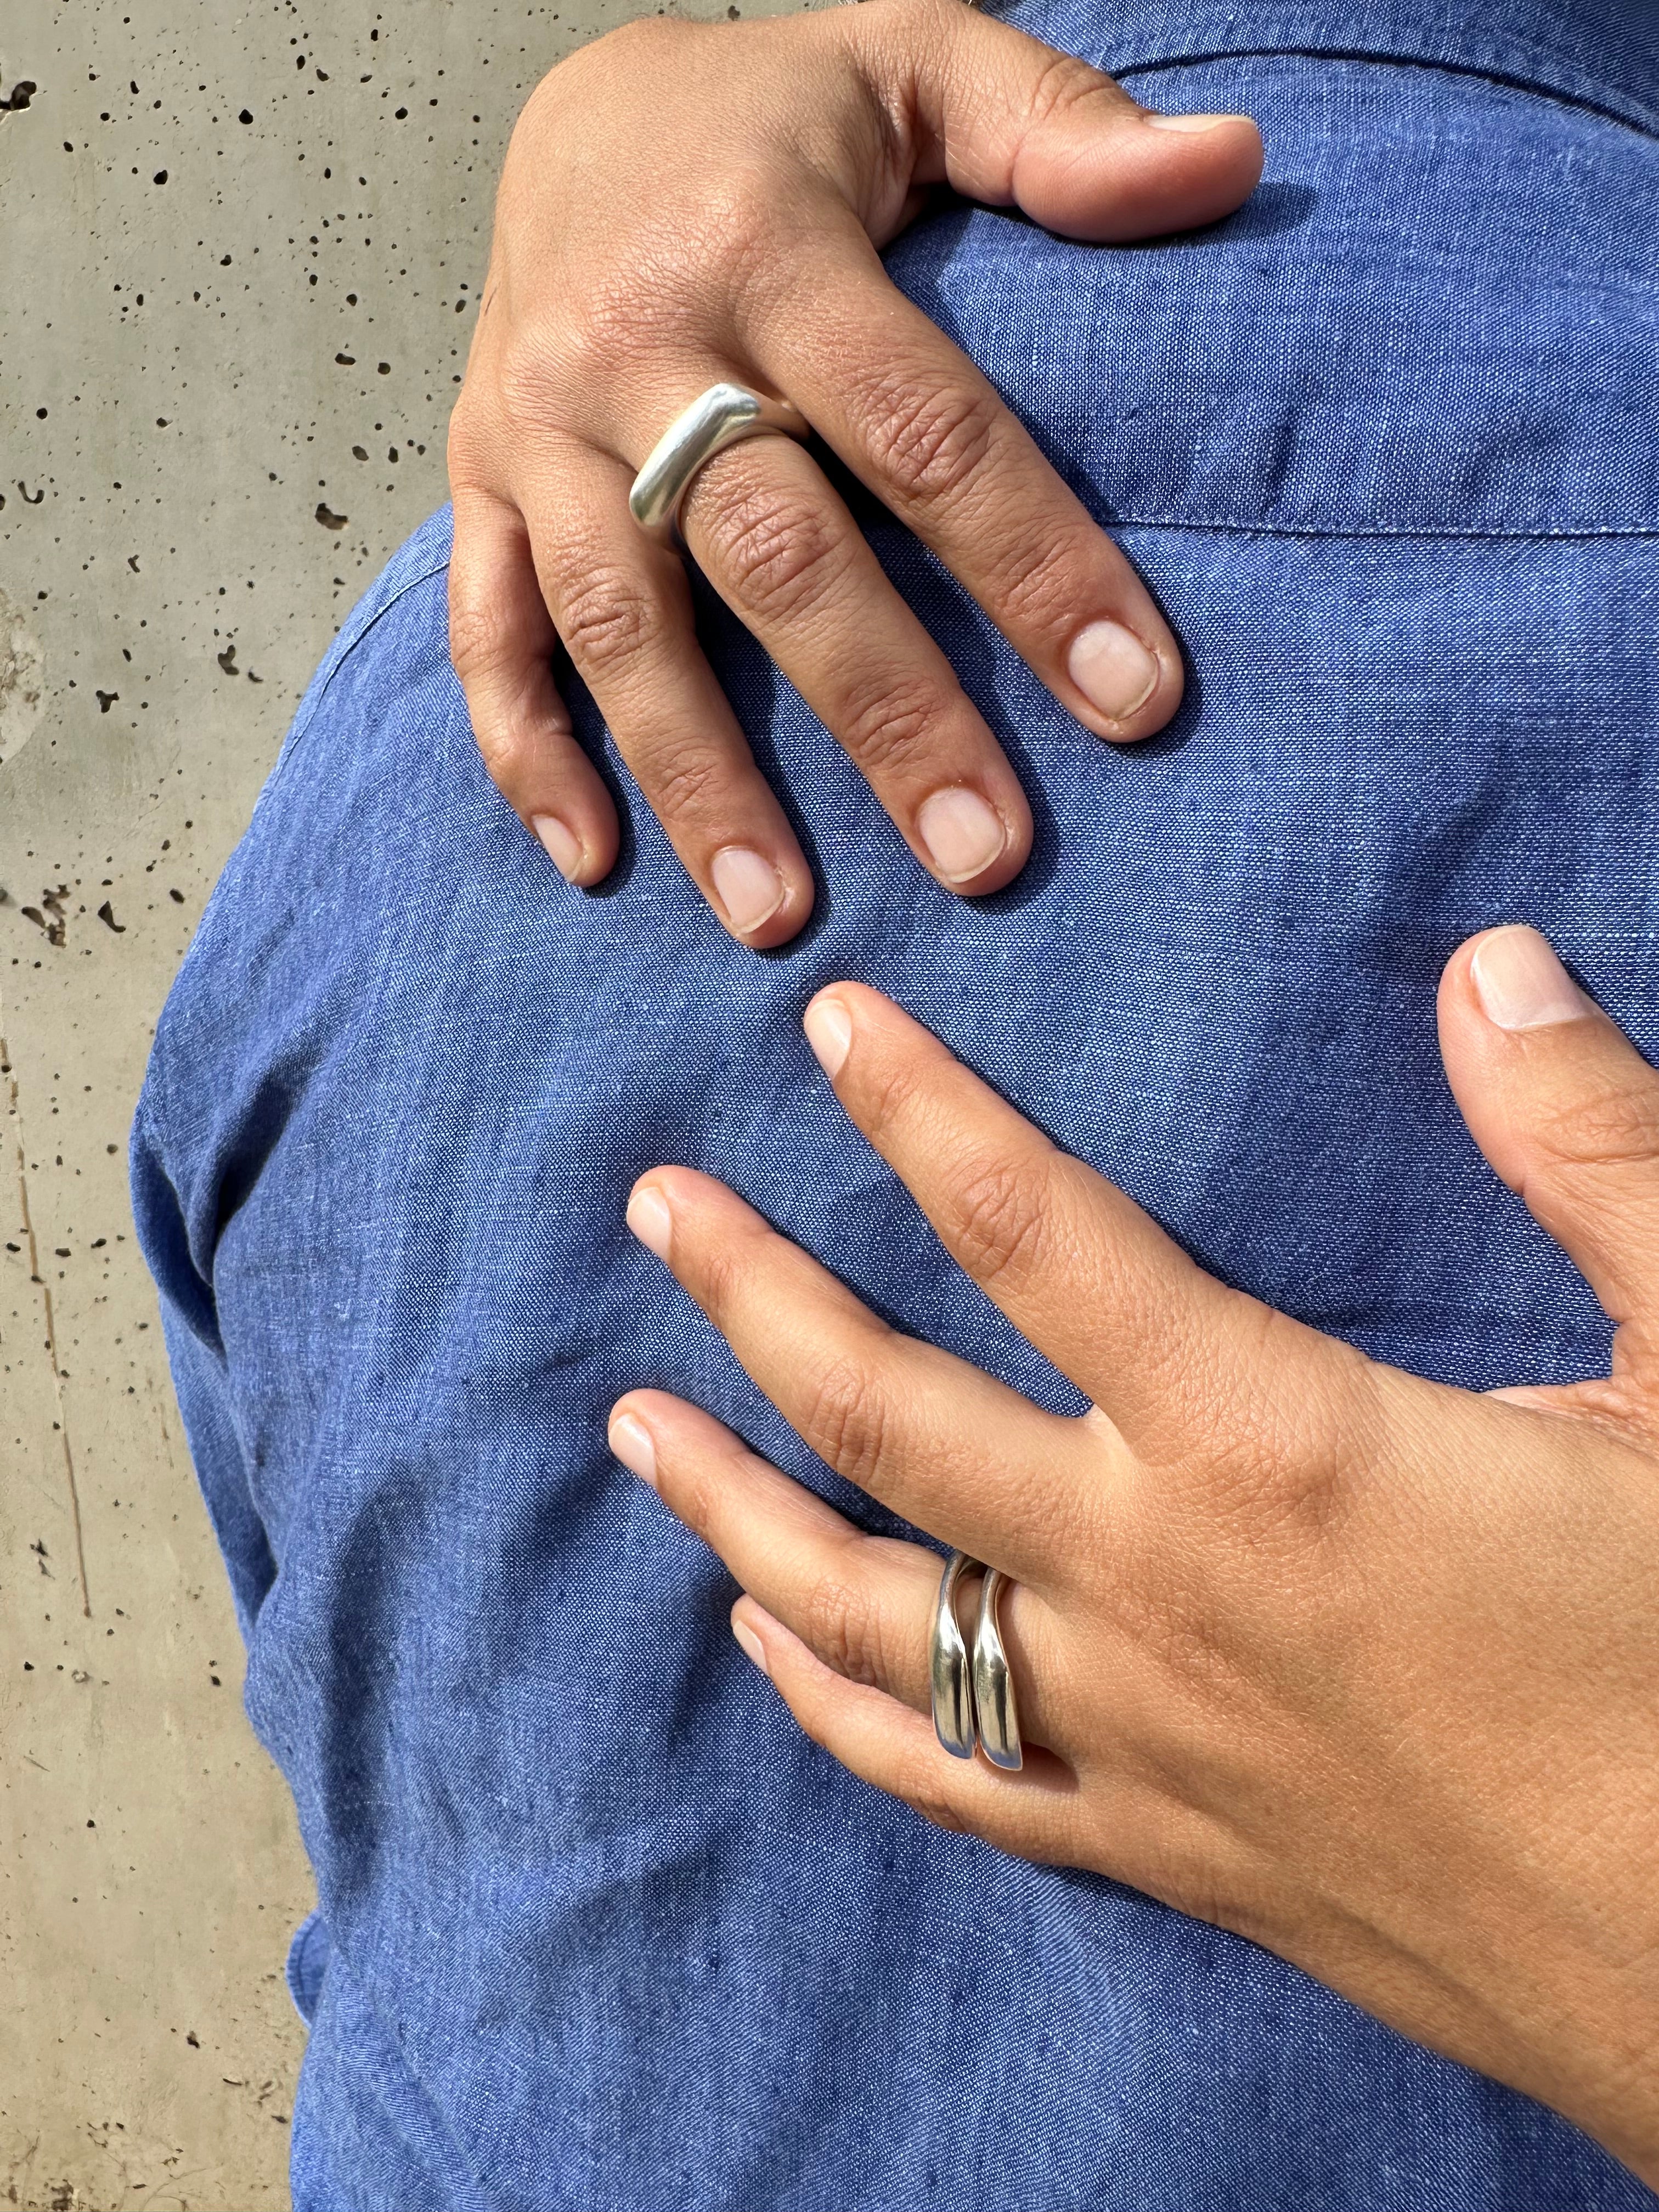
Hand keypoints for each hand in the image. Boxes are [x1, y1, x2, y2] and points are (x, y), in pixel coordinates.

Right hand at [448, 0, 1261, 942]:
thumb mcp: (916, 60)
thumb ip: (1057, 126)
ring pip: (620, 623)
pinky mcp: (475, 486)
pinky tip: (593, 862)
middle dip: (885, 714)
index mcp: (765, 239)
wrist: (576, 110)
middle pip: (773, 552)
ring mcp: (535, 427)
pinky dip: (525, 751)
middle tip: (984, 858)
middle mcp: (635, 343)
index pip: (921, 427)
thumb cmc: (776, 116)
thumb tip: (1227, 168)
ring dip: (697, 777)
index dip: (1032, 563)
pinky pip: (485, 631)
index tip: (1135, 699)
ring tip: (781, 916)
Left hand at [608, 925, 1658, 2184]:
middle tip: (654, 1209)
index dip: (920, 1113)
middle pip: (884, 1411)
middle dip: (753, 1295)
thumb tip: (1490, 969)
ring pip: (861, 1607)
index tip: (828, 1028)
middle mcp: (1152, 1587)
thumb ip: (1593, 1155)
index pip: (1034, 1231)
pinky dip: (831, 1704)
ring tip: (633, 1427)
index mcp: (1268, 1449)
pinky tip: (764, 1649)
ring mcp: (1132, 1737)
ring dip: (731, 1503)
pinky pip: (942, 1772)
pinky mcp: (1160, 1853)